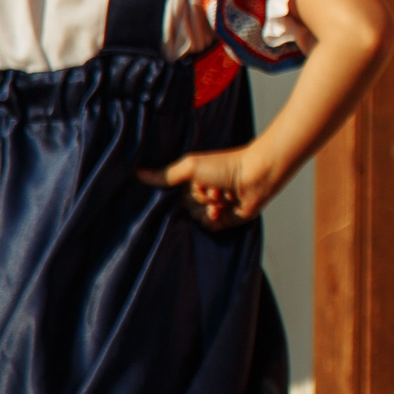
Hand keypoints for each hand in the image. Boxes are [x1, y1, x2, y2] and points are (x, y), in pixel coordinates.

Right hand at [139, 144, 290, 230]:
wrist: (255, 176)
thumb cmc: (225, 165)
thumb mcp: (191, 167)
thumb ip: (166, 174)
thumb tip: (137, 173)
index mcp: (192, 181)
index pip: (171, 195)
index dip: (176, 193)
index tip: (185, 187)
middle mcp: (201, 195)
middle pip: (184, 208)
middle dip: (197, 198)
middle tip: (211, 186)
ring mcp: (213, 208)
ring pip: (196, 218)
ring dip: (207, 207)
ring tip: (221, 195)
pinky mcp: (225, 220)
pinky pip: (209, 227)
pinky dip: (215, 218)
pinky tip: (223, 208)